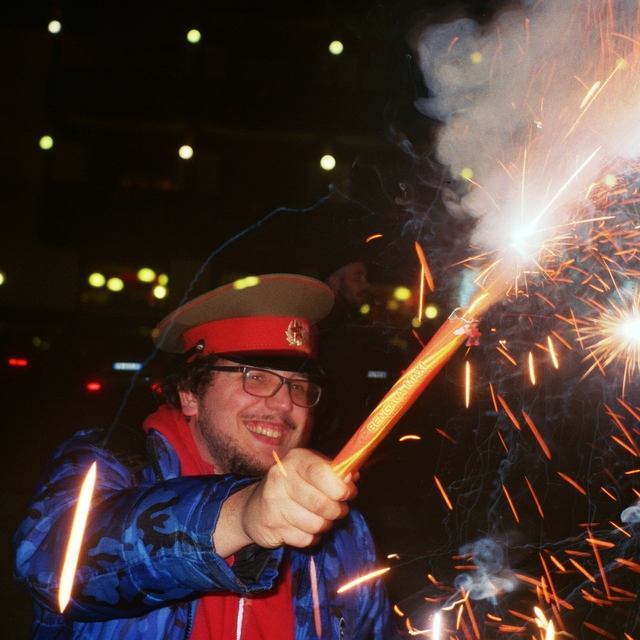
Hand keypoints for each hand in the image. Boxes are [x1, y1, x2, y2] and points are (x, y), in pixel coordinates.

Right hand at [214, 449, 356, 555]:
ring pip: (316, 524)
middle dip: (337, 511)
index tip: (349, 493)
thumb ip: (332, 472)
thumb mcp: (310, 471)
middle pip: (321, 502)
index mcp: (295, 459)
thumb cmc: (292, 487)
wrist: (255, 509)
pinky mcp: (272, 526)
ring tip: (322, 519)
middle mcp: (280, 477)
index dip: (340, 486)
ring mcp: (274, 502)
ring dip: (325, 525)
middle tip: (338, 510)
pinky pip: (305, 539)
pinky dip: (312, 538)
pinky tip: (306, 529)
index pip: (320, 472)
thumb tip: (353, 476)